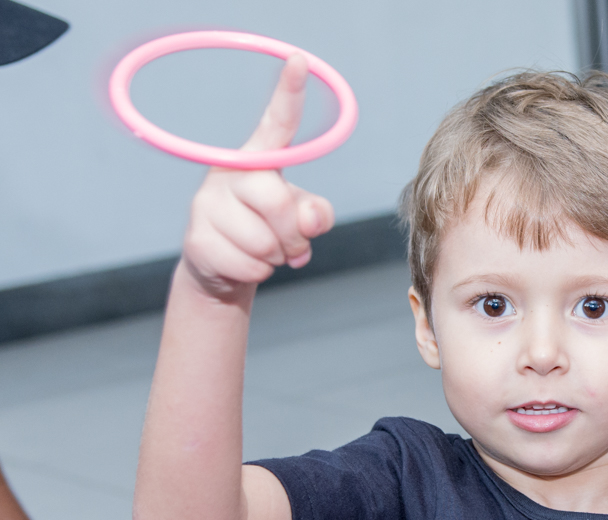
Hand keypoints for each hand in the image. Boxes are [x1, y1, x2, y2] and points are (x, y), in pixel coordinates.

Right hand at [181, 53, 334, 298]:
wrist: (224, 271)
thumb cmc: (268, 233)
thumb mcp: (300, 220)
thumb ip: (315, 215)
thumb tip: (310, 220)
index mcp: (258, 161)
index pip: (276, 124)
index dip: (288, 94)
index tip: (299, 61)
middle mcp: (227, 173)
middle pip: (275, 200)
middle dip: (292, 234)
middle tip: (290, 246)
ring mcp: (205, 205)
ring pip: (263, 241)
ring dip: (275, 257)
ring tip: (263, 252)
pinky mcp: (196, 239)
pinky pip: (248, 265)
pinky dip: (257, 274)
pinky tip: (244, 263)